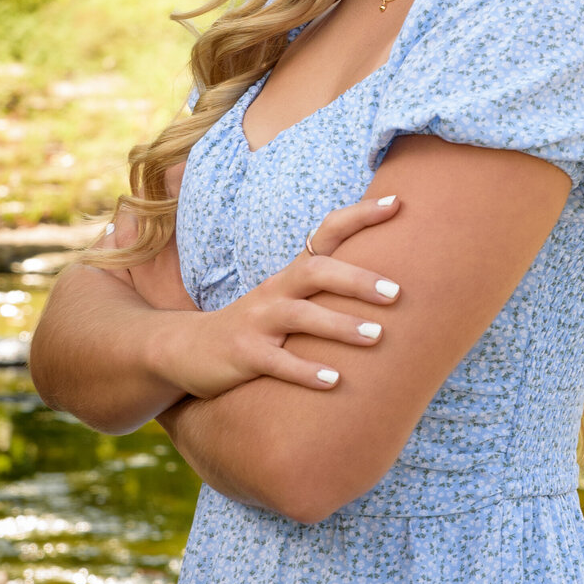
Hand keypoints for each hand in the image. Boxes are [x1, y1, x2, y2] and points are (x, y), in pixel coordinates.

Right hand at [153, 194, 402, 399]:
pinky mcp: (245, 355)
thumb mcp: (287, 300)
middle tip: (396, 293)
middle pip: (316, 271)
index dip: (360, 216)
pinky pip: (278, 362)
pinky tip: (334, 381)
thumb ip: (326, 291)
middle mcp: (275, 291)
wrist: (186, 349)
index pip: (326, 233)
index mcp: (291, 275)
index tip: (397, 203)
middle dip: (357, 280)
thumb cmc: (255, 326)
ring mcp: (258, 322)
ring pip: (300, 316)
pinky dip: (306, 371)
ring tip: (376, 337)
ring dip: (340, 326)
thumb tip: (387, 283)